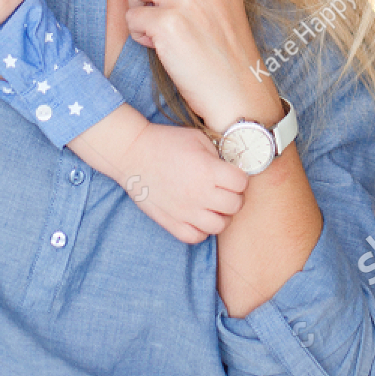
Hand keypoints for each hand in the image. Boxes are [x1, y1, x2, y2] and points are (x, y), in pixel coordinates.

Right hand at [121, 120, 246, 244]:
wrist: (132, 153)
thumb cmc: (165, 142)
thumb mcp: (198, 139)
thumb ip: (218, 156)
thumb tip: (231, 170)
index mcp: (208, 170)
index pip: (242, 183)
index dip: (239, 177)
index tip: (232, 175)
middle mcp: (199, 193)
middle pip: (235, 205)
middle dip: (234, 195)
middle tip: (225, 189)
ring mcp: (185, 211)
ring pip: (220, 226)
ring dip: (221, 215)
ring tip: (213, 205)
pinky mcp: (171, 222)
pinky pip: (196, 237)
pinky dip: (202, 230)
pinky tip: (198, 216)